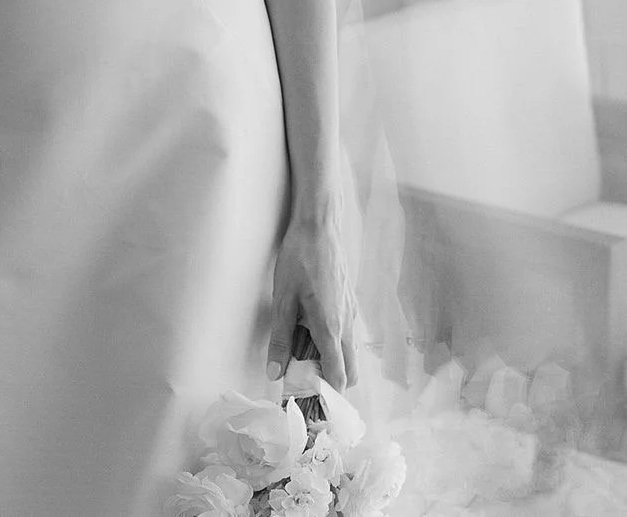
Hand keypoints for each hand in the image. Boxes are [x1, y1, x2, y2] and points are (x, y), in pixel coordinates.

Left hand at [266, 209, 357, 392]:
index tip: (307, 401)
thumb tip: (274, 373)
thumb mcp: (282, 299)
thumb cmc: (299, 259)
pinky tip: (312, 328)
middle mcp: (347, 325)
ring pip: (350, 353)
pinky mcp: (351, 301)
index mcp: (331, 328)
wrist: (319, 225)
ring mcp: (352, 312)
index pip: (338, 377)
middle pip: (349, 372)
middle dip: (331, 383)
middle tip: (304, 379)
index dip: (325, 395)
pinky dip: (335, 343)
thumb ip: (280, 339)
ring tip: (304, 352)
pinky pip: (348, 334)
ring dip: (333, 361)